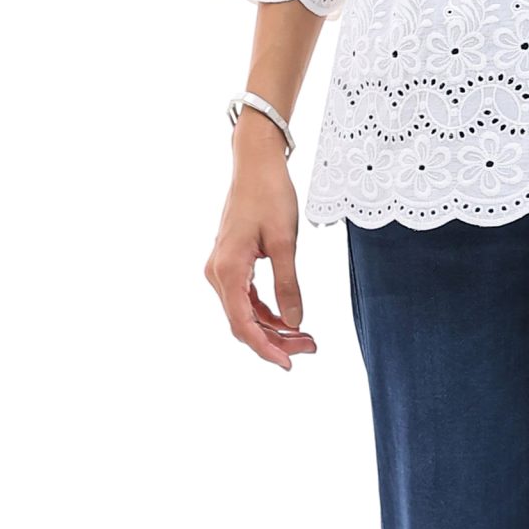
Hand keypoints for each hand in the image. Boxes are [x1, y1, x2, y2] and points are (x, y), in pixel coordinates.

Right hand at [205, 137, 317, 366]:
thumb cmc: (270, 195)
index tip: (290, 364)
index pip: (243, 323)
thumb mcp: (285, 242)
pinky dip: (266, 311)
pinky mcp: (230, 263)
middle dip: (276, 340)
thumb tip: (295, 323)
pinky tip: (288, 318)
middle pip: (243, 322)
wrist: (256, 164)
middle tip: (311, 347)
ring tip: (306, 337)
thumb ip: (289, 285)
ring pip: (244, 313)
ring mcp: (221, 268)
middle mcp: (218, 273)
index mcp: (228, 269)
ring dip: (273, 328)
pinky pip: (245, 298)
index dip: (266, 348)